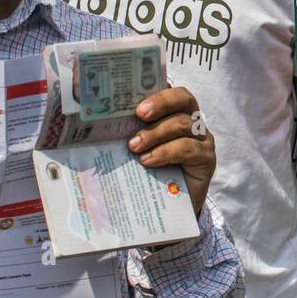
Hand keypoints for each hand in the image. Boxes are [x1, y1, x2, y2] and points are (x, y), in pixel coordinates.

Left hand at [129, 86, 215, 215]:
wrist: (168, 210)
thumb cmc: (149, 173)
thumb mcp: (135, 149)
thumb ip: (125, 133)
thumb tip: (90, 122)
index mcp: (175, 112)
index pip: (170, 89)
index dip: (155, 87)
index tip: (132, 95)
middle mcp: (192, 121)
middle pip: (183, 98)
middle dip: (160, 102)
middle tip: (139, 114)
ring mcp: (202, 139)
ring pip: (183, 123)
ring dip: (156, 133)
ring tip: (134, 147)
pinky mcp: (206, 159)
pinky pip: (189, 148)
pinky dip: (166, 152)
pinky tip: (149, 161)